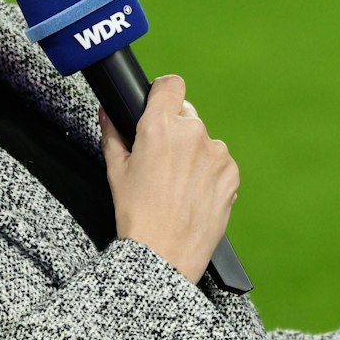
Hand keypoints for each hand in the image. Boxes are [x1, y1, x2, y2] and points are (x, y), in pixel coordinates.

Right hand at [102, 75, 237, 283]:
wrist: (164, 254)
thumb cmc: (138, 216)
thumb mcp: (116, 172)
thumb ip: (113, 134)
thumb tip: (108, 113)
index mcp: (160, 127)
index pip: (170, 85)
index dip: (163, 93)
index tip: (160, 104)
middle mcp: (192, 133)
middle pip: (186, 114)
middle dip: (175, 131)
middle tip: (162, 161)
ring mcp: (215, 152)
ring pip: (204, 140)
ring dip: (194, 153)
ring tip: (178, 185)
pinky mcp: (231, 172)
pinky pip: (219, 162)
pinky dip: (209, 173)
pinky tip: (193, 194)